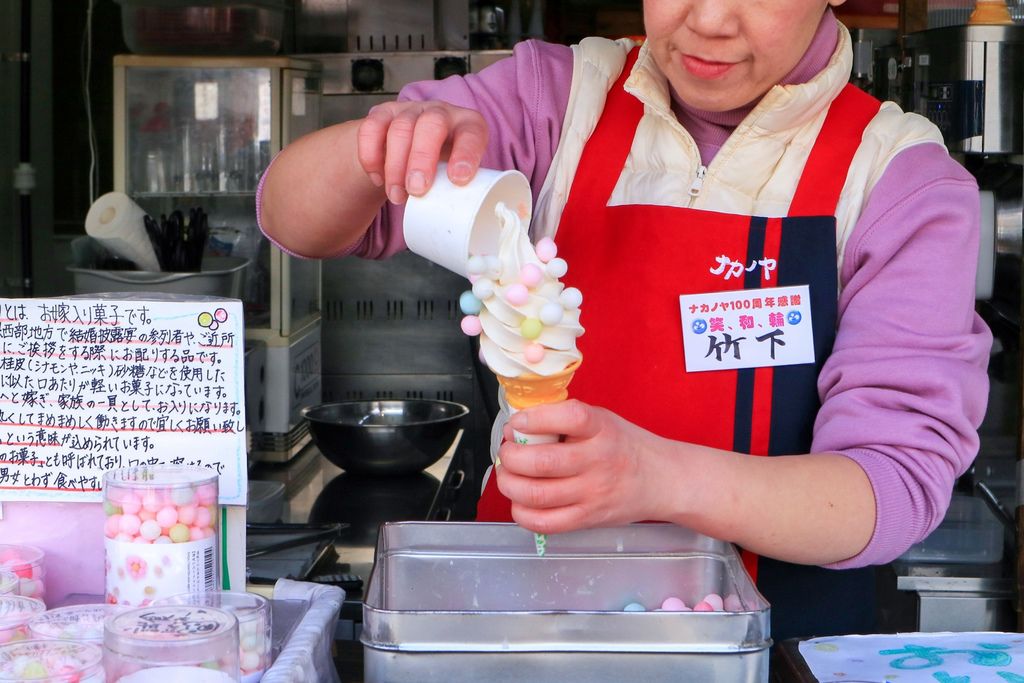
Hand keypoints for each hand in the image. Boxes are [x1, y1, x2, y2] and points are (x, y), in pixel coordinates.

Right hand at [356, 100, 488, 204]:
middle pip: (431, 124)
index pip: (472, 133)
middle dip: (422, 159)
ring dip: (395, 166)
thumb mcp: (457, 175)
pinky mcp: (382, 114)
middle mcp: (440, 112)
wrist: (413, 151)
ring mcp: (410, 110)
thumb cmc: (443, 169)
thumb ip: (460, 190)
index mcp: (468, 125)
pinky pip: (371, 129)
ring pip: (400, 129)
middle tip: (417, 190)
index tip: (458, 180)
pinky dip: (371, 157)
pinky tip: (377, 179)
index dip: (466, 154)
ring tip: (397, 197)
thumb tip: (458, 222)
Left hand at [495, 400, 673, 533]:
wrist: (662, 480)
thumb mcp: (602, 420)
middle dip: (511, 455)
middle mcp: (597, 462)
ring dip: (509, 483)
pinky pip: (544, 523)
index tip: (518, 422)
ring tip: (509, 474)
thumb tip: (519, 427)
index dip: (534, 419)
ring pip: (536, 494)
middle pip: (542, 462)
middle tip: (508, 450)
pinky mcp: (587, 519)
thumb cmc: (626, 447)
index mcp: (601, 429)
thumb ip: (564, 420)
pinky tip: (520, 500)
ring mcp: (592, 494)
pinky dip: (521, 512)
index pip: (568, 418)